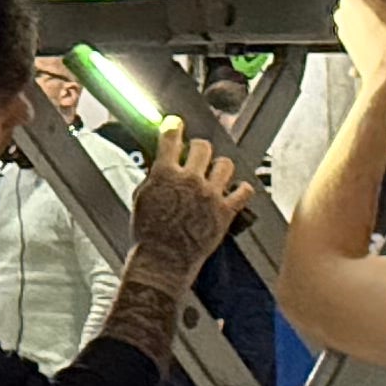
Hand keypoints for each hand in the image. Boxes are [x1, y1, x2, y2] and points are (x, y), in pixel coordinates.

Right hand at [127, 122, 251, 272]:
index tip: (176, 124)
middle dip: (199, 148)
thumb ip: (154, 177)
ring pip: (225, 164)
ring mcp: (210, 195)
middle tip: (196, 155)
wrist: (163, 261)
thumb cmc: (148, 235)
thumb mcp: (142, 199)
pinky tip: (236, 190)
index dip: (173, 127)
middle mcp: (190, 180)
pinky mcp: (225, 212)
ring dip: (219, 167)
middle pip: (203, 147)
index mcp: (165, 175)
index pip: (171, 139)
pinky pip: (243, 191)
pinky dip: (241, 189)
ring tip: (214, 174)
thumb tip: (160, 164)